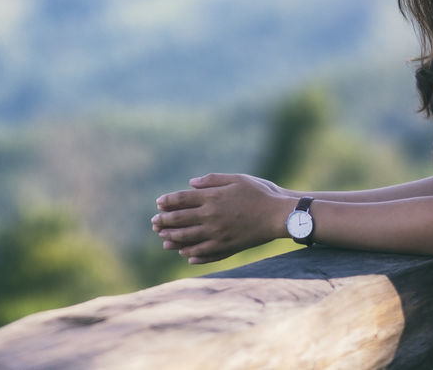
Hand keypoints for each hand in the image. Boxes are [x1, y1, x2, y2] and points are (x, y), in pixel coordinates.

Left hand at [151, 173, 290, 264]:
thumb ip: (212, 181)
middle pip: (180, 220)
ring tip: (163, 240)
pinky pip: (205, 252)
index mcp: (212, 198)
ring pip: (189, 238)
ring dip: (173, 239)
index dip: (168, 202)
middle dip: (164, 221)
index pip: (182, 199)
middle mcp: (211, 216)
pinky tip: (186, 255)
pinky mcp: (227, 247)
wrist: (278, 215)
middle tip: (154, 224)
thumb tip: (191, 183)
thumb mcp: (236, 179)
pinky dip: (193, 254)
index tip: (158, 204)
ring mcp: (218, 234)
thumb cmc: (260, 193)